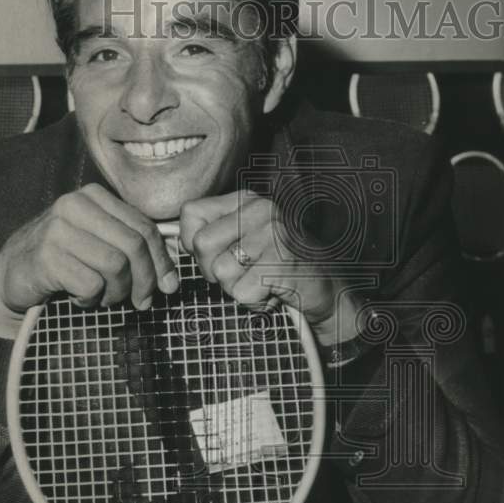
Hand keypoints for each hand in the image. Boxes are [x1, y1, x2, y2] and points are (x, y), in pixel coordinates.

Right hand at [0, 183, 178, 338]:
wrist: (12, 274)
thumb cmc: (64, 260)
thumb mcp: (98, 242)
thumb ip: (131, 248)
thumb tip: (170, 280)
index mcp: (94, 197)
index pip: (144, 227)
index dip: (162, 260)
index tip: (168, 286)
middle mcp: (75, 206)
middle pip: (133, 246)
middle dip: (145, 280)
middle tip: (141, 302)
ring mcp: (58, 230)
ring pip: (115, 266)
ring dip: (116, 292)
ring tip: (104, 298)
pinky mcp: (46, 257)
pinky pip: (90, 285)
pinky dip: (91, 300)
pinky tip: (80, 298)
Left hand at [179, 191, 358, 344]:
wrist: (327, 289)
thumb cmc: (279, 267)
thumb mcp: (244, 241)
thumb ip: (213, 236)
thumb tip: (176, 244)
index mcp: (247, 200)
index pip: (191, 213)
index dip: (193, 243)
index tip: (215, 255)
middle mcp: (260, 210)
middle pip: (202, 245)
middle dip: (215, 271)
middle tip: (244, 273)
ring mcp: (272, 235)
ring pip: (220, 272)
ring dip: (237, 288)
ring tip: (262, 281)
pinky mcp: (281, 262)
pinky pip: (241, 292)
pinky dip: (255, 302)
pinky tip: (273, 292)